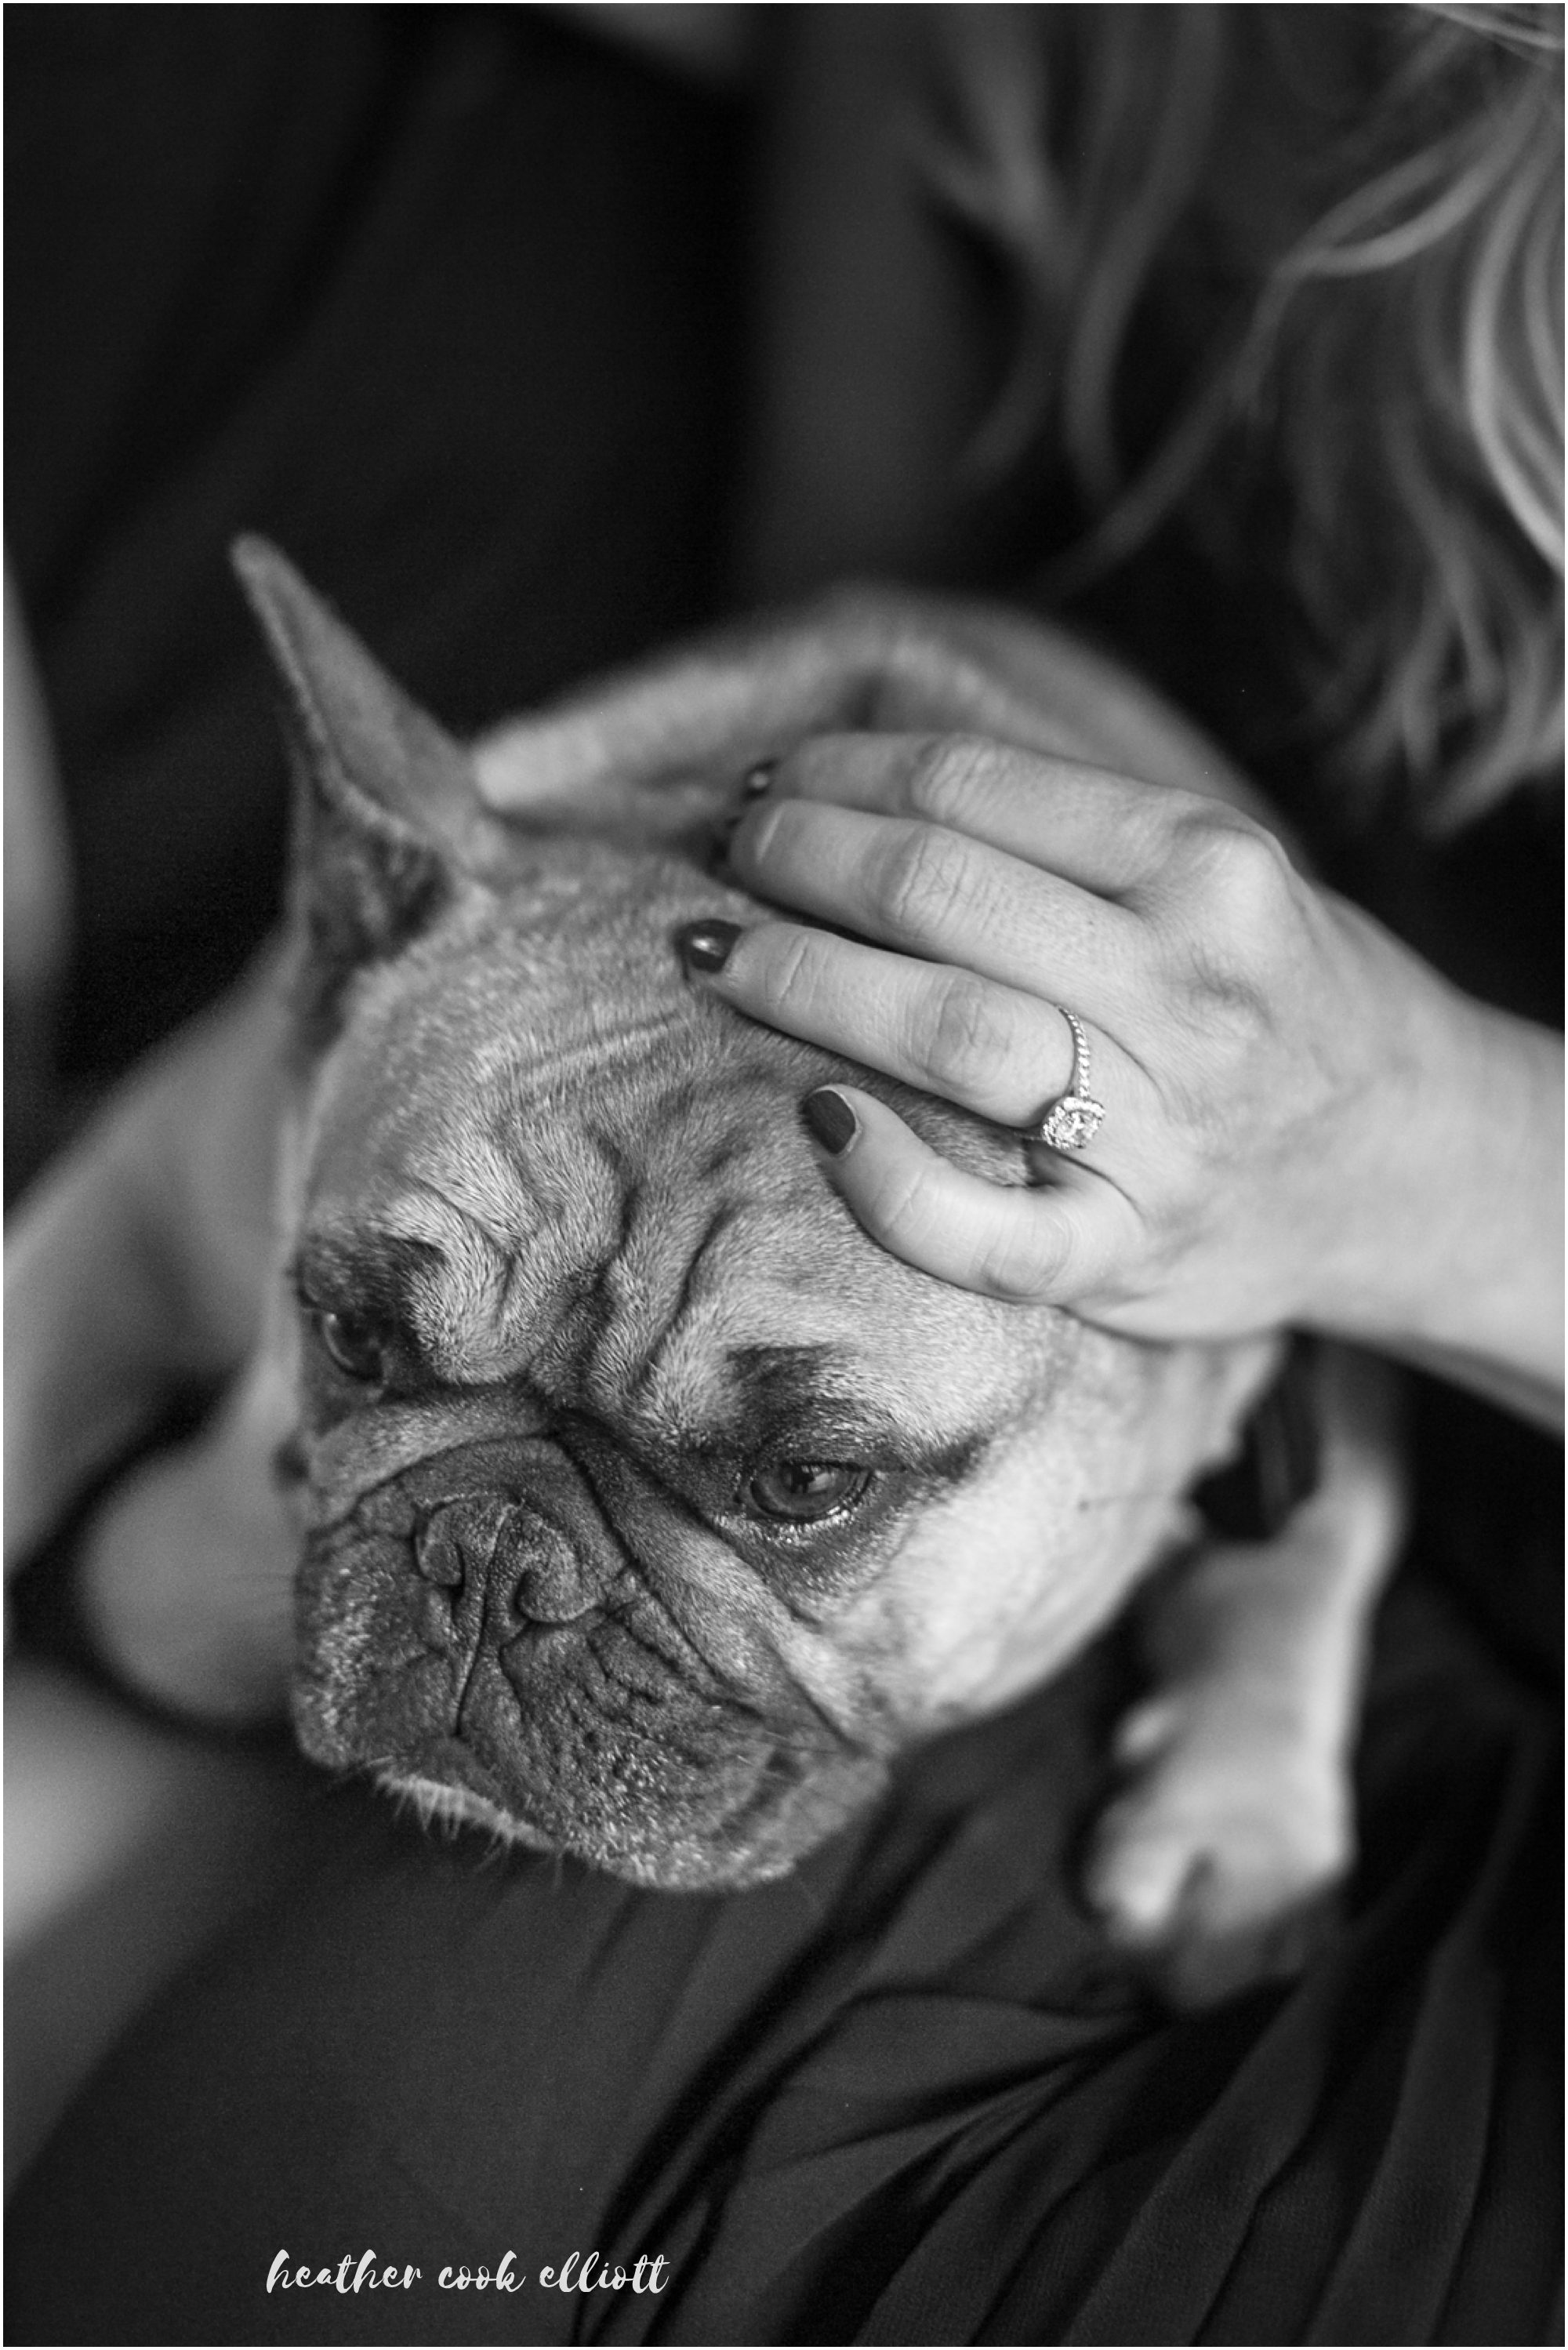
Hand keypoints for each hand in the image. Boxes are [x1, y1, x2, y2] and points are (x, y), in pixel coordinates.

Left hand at [682, 732, 1561, 1396]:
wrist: (1411, 1162)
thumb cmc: (1277, 998)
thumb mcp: (1215, 878)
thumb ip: (1068, 835)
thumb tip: (857, 782)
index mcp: (1207, 865)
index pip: (972, 789)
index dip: (841, 773)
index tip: (774, 781)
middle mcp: (1188, 986)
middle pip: (936, 896)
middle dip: (799, 863)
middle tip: (729, 859)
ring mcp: (1160, 1128)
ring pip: (944, 1031)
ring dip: (801, 983)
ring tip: (718, 955)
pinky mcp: (1127, 1252)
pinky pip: (982, 1234)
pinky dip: (884, 1181)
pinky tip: (813, 1121)